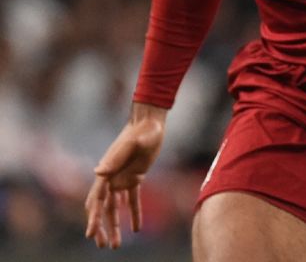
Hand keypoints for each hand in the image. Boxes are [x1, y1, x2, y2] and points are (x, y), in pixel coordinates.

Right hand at [84, 103, 166, 248]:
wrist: (151, 123)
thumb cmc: (142, 132)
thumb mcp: (131, 145)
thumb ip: (115, 158)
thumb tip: (98, 172)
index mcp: (106, 172)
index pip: (96, 200)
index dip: (93, 218)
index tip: (91, 234)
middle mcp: (111, 177)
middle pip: (103, 208)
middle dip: (101, 227)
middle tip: (103, 245)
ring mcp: (122, 178)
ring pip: (116, 207)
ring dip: (115, 225)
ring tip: (115, 245)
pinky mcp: (135, 177)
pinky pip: (133, 199)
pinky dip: (134, 213)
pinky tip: (137, 228)